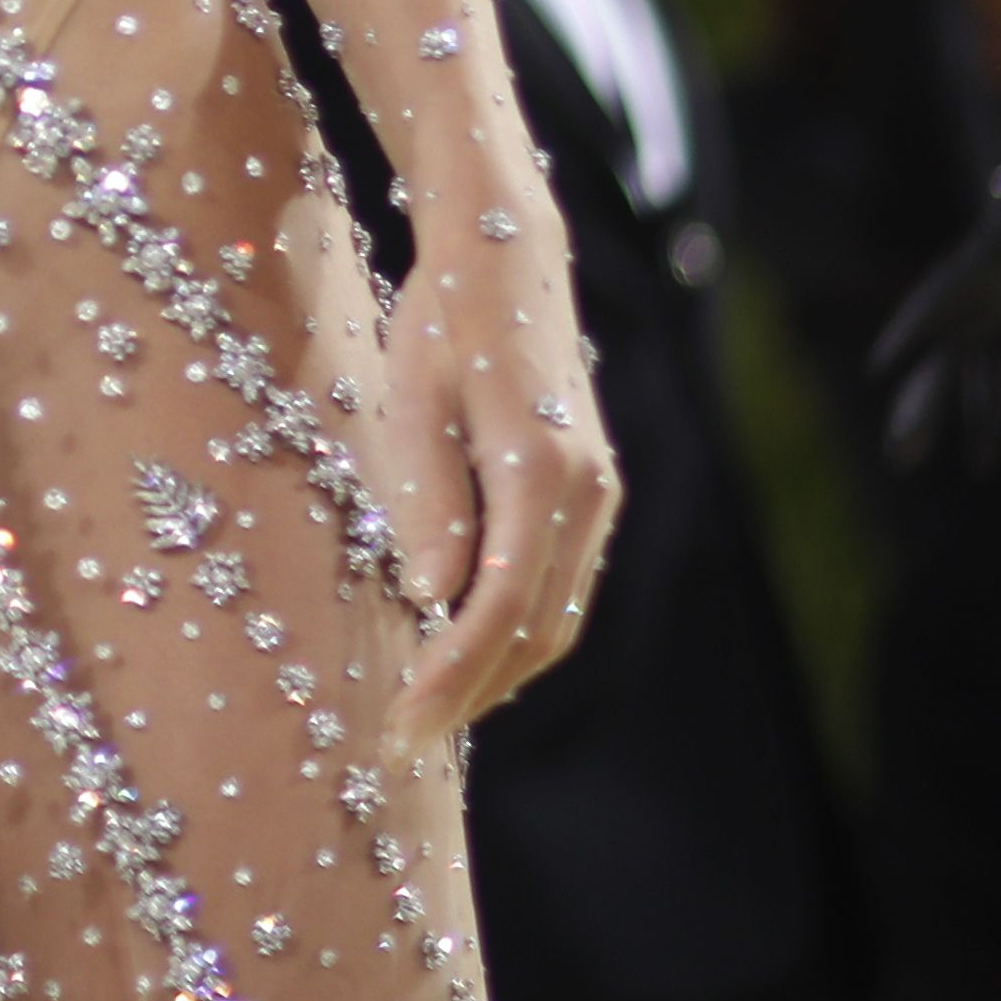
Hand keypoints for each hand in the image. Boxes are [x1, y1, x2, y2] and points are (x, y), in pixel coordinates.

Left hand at [384, 230, 618, 737]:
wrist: (508, 258)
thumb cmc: (443, 320)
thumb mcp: (414, 400)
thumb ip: (428, 501)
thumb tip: (434, 600)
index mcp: (543, 473)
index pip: (499, 607)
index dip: (451, 676)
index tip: (400, 726)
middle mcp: (589, 495)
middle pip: (537, 631)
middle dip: (471, 695)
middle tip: (403, 742)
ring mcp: (600, 498)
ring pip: (556, 620)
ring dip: (497, 676)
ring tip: (428, 715)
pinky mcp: (593, 495)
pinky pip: (559, 588)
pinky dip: (516, 635)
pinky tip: (465, 655)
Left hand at [871, 49, 1000, 467]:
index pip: (998, 367)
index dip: (985, 412)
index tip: (976, 463)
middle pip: (958, 360)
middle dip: (932, 409)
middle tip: (902, 463)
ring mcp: (994, 267)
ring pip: (945, 340)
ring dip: (922, 390)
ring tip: (902, 449)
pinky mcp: (994, 246)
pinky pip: (948, 294)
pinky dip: (917, 326)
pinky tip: (888, 362)